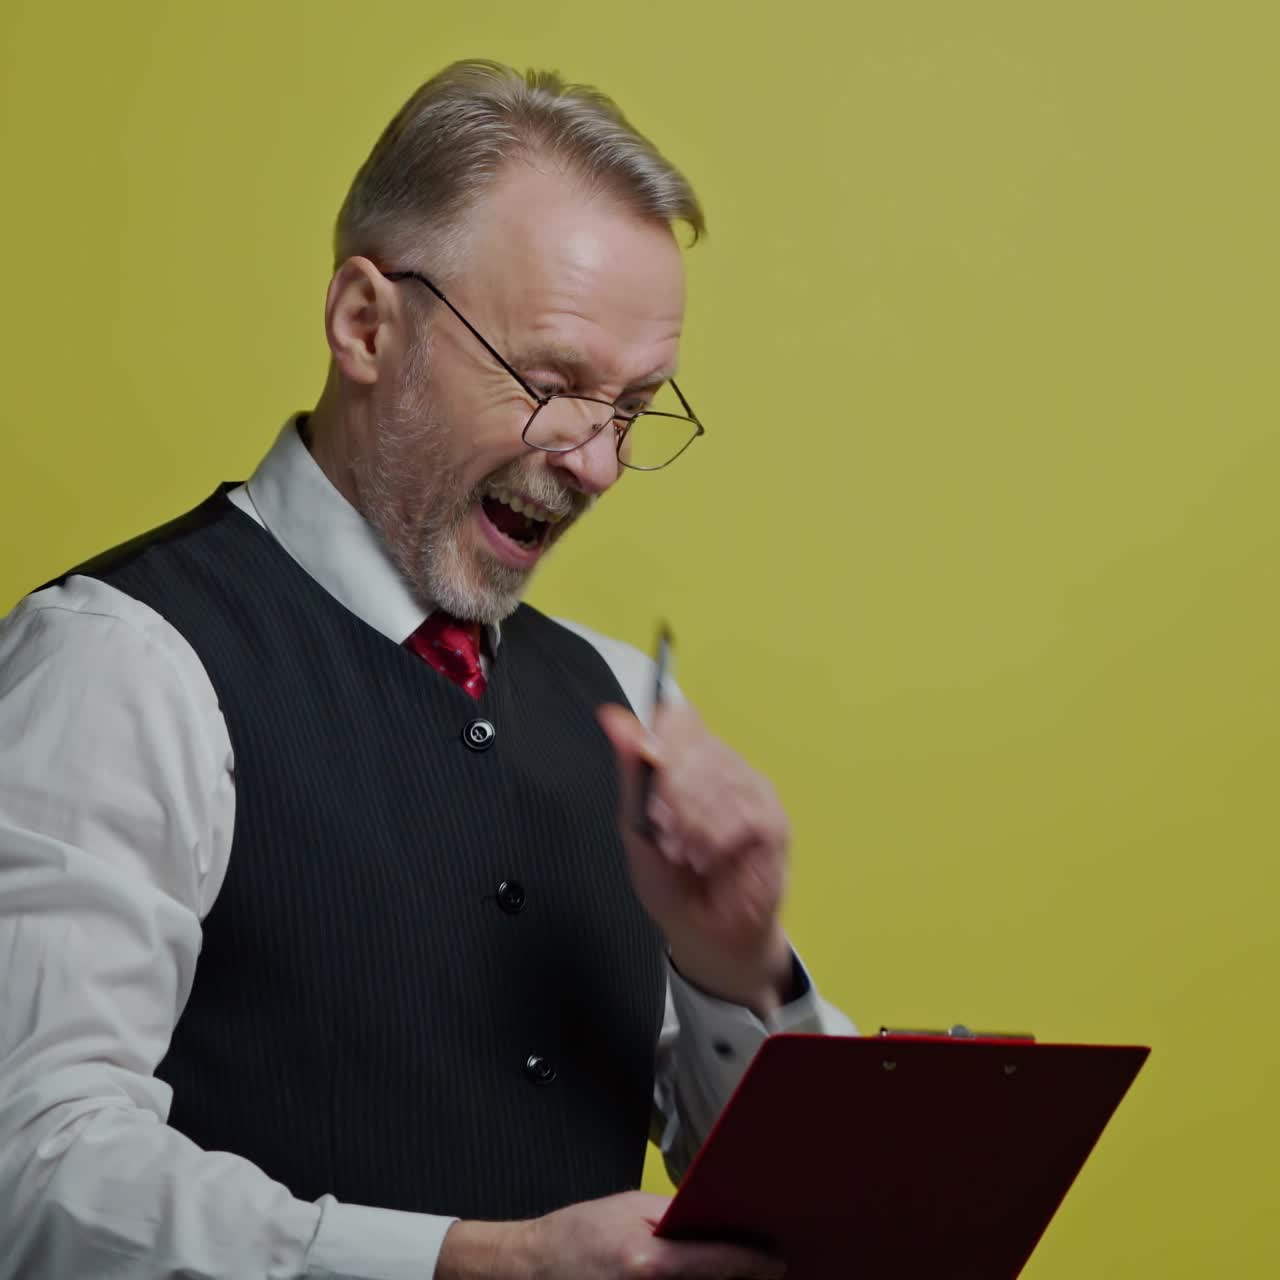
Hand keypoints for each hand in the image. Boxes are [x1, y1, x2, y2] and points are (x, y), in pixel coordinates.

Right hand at [438, 1191, 784, 1278]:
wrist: (532, 1269)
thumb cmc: (580, 1234)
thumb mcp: (628, 1208)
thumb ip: (674, 1216)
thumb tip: (716, 1222)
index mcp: (650, 1261)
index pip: (718, 1261)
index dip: (754, 1261)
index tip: (777, 1259)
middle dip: (739, 1279)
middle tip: (764, 1270)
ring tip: (737, 1275)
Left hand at [598, 702, 793, 1016]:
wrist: (701, 933)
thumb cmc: (671, 880)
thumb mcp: (635, 824)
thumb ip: (629, 769)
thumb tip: (612, 718)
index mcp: (687, 761)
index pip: (679, 717)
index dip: (661, 738)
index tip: (649, 765)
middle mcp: (721, 768)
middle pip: (695, 748)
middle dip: (670, 793)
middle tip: (663, 829)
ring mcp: (750, 791)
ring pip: (719, 778)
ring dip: (692, 822)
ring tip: (684, 852)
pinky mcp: (772, 821)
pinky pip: (743, 813)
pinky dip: (716, 839)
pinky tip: (707, 859)